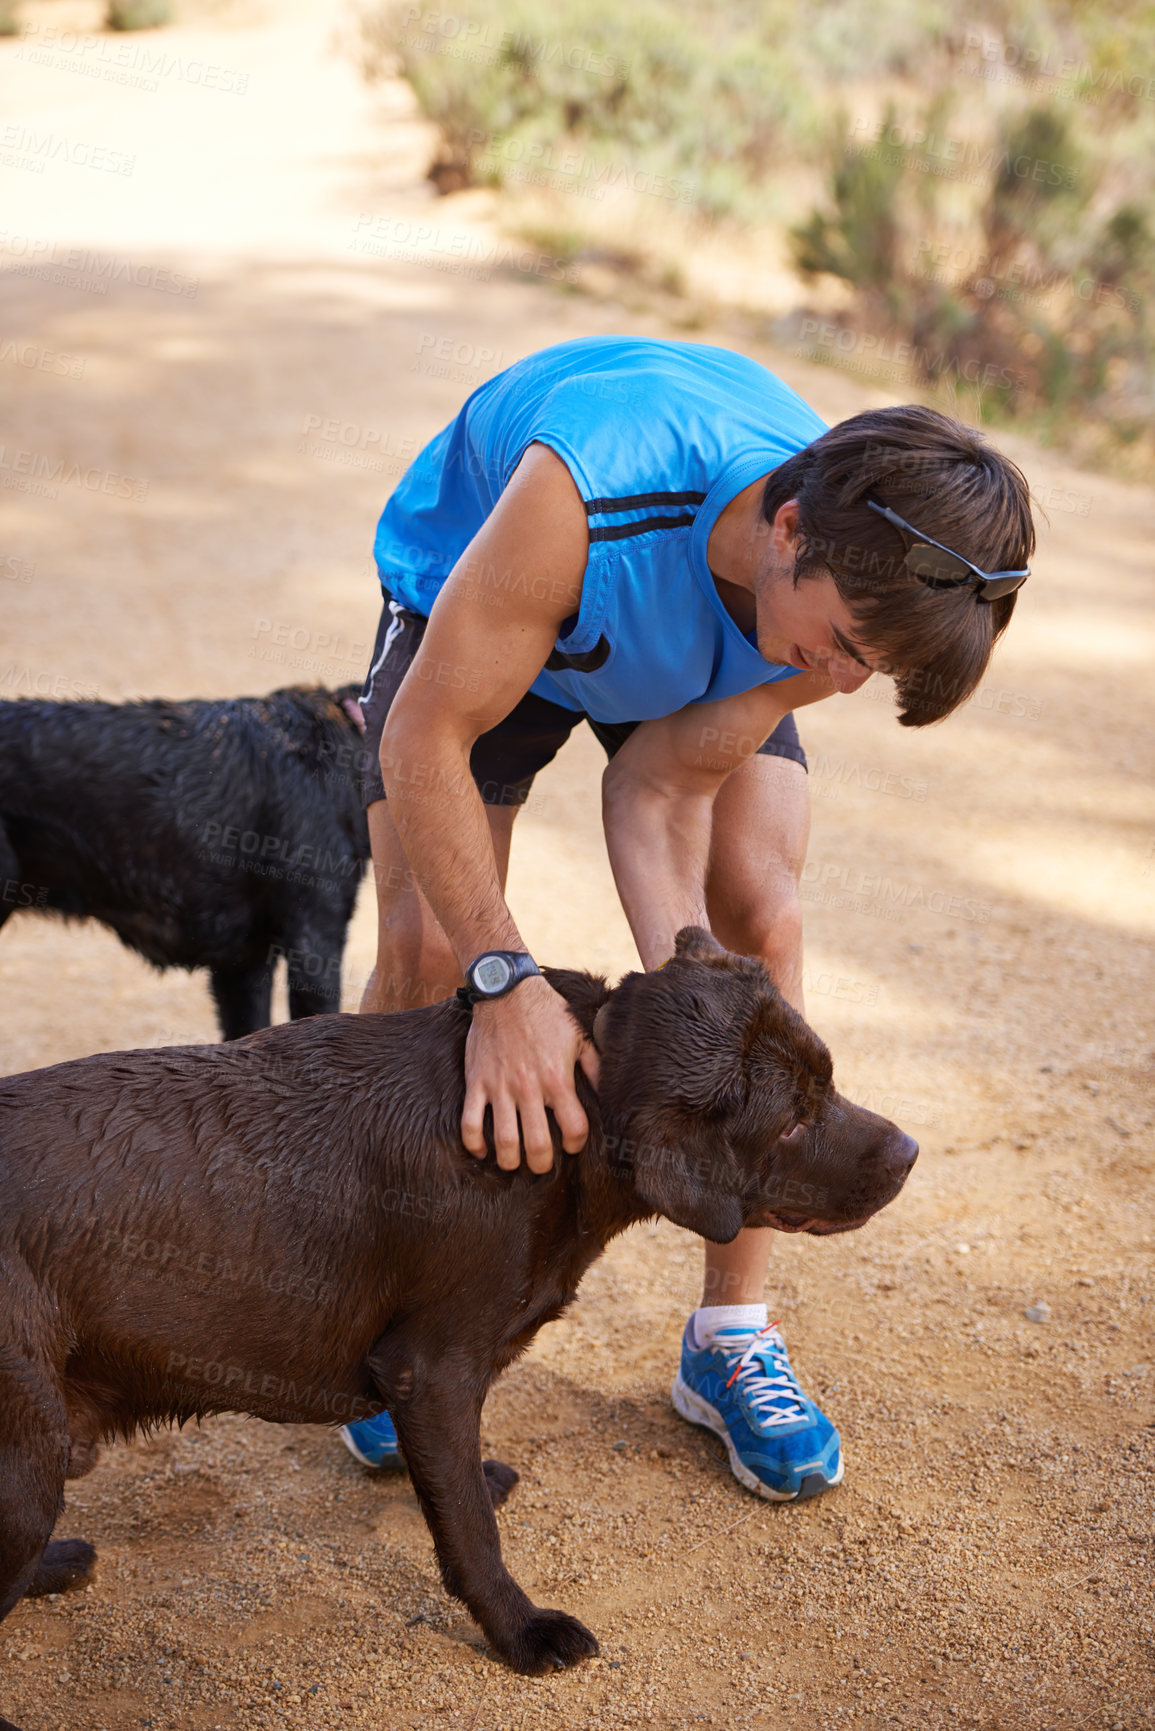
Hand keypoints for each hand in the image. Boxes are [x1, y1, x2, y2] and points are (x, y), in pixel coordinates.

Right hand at [461, 976, 599, 1172]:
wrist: (505, 990)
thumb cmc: (546, 1011)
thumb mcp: (579, 1035)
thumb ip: (595, 1066)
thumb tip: (610, 1090)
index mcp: (557, 1078)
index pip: (574, 1129)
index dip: (576, 1143)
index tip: (572, 1143)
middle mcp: (529, 1088)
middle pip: (537, 1145)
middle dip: (542, 1164)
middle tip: (542, 1164)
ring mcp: (499, 1087)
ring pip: (504, 1141)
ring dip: (510, 1161)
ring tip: (515, 1163)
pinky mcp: (476, 1082)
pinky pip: (470, 1123)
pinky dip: (474, 1144)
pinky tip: (483, 1150)